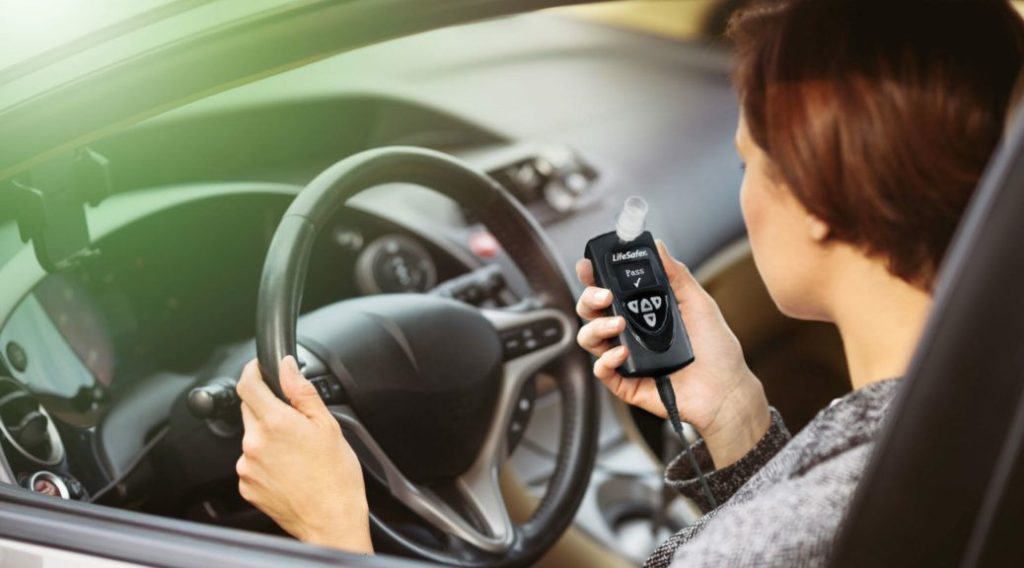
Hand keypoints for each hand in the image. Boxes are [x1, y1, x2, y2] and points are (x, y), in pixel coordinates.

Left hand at [235, 356, 372, 553]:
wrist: (331, 519)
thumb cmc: (335, 476)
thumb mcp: (327, 425)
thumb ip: (302, 391)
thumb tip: (287, 366)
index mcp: (276, 422)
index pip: (247, 385)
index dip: (251, 371)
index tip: (258, 369)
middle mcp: (254, 443)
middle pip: (249, 410)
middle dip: (267, 408)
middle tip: (294, 422)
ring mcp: (247, 466)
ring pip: (251, 438)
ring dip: (267, 437)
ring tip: (296, 453)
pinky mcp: (246, 486)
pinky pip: (251, 463)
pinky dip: (264, 461)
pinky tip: (288, 469)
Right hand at [575, 240, 770, 467]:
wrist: (726, 390)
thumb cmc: (716, 350)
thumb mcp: (698, 303)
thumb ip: (676, 274)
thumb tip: (658, 245)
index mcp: (642, 310)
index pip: (607, 289)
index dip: (592, 276)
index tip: (588, 266)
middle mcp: (629, 332)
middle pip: (590, 311)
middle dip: (589, 298)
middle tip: (605, 295)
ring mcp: (624, 357)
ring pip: (588, 338)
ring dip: (596, 327)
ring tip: (618, 326)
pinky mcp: (625, 382)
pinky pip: (601, 370)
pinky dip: (605, 360)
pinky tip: (622, 354)